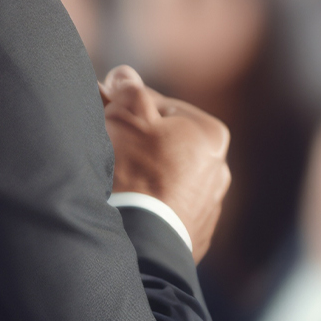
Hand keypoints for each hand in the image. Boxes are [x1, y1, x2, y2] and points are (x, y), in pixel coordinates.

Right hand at [100, 66, 230, 261]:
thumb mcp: (126, 114)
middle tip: (103, 146)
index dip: (126, 107)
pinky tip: (124, 207)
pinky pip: (162, 211)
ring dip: (140, 175)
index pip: (160, 106)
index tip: (103, 113)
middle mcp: (218, 171)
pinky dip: (145, 206)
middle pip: (164, 144)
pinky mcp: (190, 239)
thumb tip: (125, 76)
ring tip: (111, 182)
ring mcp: (206, 209)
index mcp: (210, 134)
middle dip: (134, 142)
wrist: (139, 244)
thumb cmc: (134, 172)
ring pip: (163, 179)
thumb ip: (128, 89)